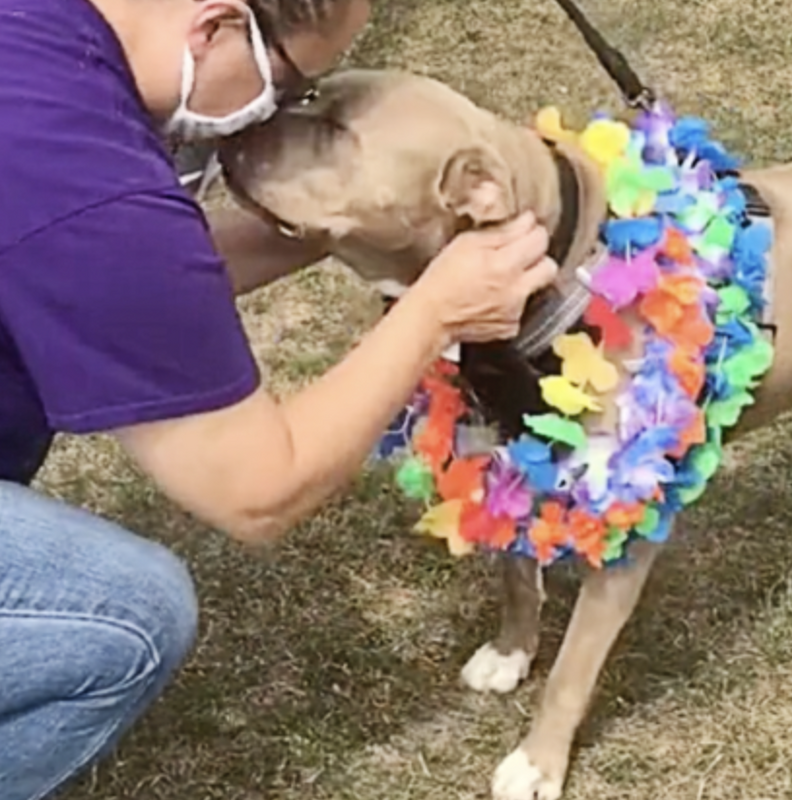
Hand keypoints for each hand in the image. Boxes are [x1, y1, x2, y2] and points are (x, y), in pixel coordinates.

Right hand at [412, 211, 557, 343]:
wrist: (430, 318)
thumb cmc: (441, 281)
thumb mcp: (465, 243)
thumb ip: (502, 232)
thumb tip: (526, 221)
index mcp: (506, 263)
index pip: (540, 239)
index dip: (533, 231)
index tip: (524, 230)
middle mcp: (516, 289)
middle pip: (549, 266)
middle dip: (538, 258)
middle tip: (520, 255)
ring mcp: (515, 310)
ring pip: (536, 288)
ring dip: (524, 281)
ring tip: (499, 280)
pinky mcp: (510, 327)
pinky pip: (522, 310)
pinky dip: (511, 304)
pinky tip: (492, 301)